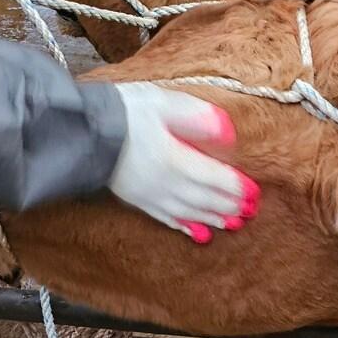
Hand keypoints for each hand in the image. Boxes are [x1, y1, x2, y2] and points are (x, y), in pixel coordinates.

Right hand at [109, 83, 259, 243]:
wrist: (81, 132)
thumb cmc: (125, 112)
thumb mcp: (164, 102)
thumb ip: (197, 117)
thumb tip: (228, 131)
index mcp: (176, 160)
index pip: (216, 178)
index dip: (238, 188)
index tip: (255, 193)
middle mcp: (167, 184)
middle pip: (207, 200)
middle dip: (231, 207)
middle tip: (251, 212)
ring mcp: (152, 196)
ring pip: (191, 212)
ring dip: (215, 220)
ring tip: (234, 224)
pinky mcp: (138, 201)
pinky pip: (168, 219)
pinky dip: (187, 227)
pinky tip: (199, 235)